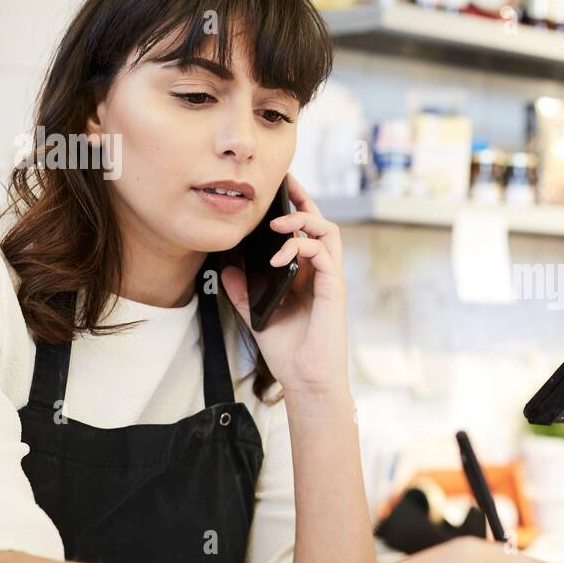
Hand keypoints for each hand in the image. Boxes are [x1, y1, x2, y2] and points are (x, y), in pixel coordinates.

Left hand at [221, 175, 347, 396]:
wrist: (306, 379)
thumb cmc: (287, 351)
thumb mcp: (255, 315)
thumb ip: (243, 291)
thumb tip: (228, 267)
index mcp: (307, 275)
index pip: (305, 232)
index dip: (294, 207)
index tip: (278, 188)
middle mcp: (322, 273)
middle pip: (321, 223)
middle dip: (303, 199)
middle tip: (284, 183)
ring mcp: (331, 279)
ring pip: (328, 231)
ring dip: (303, 219)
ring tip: (277, 222)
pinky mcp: (335, 289)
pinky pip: (324, 254)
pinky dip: (300, 247)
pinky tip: (277, 255)